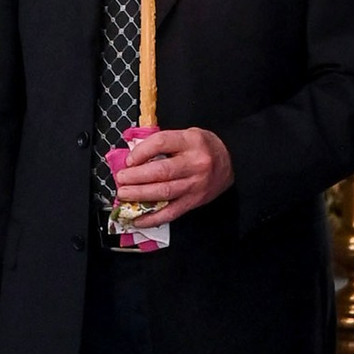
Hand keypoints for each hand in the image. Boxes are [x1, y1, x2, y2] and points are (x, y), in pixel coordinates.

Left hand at [109, 124, 234, 223]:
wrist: (232, 161)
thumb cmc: (204, 147)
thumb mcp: (187, 135)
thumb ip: (163, 143)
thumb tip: (134, 156)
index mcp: (191, 141)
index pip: (161, 143)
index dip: (141, 152)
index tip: (129, 159)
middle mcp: (195, 163)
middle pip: (161, 171)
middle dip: (136, 177)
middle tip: (121, 179)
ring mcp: (195, 185)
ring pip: (164, 193)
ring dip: (140, 195)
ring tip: (124, 195)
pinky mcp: (194, 201)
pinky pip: (171, 212)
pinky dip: (152, 218)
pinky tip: (138, 219)